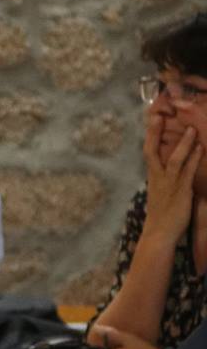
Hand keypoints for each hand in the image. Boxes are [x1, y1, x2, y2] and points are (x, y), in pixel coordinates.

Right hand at [141, 108, 198, 245]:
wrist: (159, 233)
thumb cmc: (161, 215)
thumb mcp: (160, 194)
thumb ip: (164, 180)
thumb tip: (169, 170)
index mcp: (152, 176)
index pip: (149, 152)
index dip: (151, 135)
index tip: (153, 119)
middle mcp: (157, 177)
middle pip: (153, 151)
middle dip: (155, 133)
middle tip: (158, 115)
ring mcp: (169, 183)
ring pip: (174, 159)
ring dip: (183, 143)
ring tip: (191, 129)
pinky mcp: (181, 190)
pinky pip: (187, 171)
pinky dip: (193, 158)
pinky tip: (199, 148)